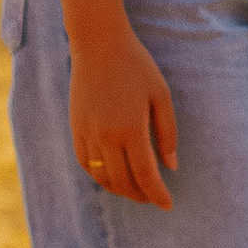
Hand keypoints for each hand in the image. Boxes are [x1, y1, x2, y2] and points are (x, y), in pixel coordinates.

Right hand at [69, 23, 177, 208]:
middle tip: (154, 198)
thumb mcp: (160, 95)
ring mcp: (87, 133)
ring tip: (135, 190)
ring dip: (119, 189)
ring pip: (102, 177)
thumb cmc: (136, 65)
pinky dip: (99, 176)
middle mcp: (106, 136)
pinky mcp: (76, 127)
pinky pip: (86, 162)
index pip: (146, 175)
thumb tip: (171, 167)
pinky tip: (112, 175)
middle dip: (140, 195)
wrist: (98, 43)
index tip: (168, 205)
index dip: (158, 194)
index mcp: (131, 128)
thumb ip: (167, 133)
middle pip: (123, 181)